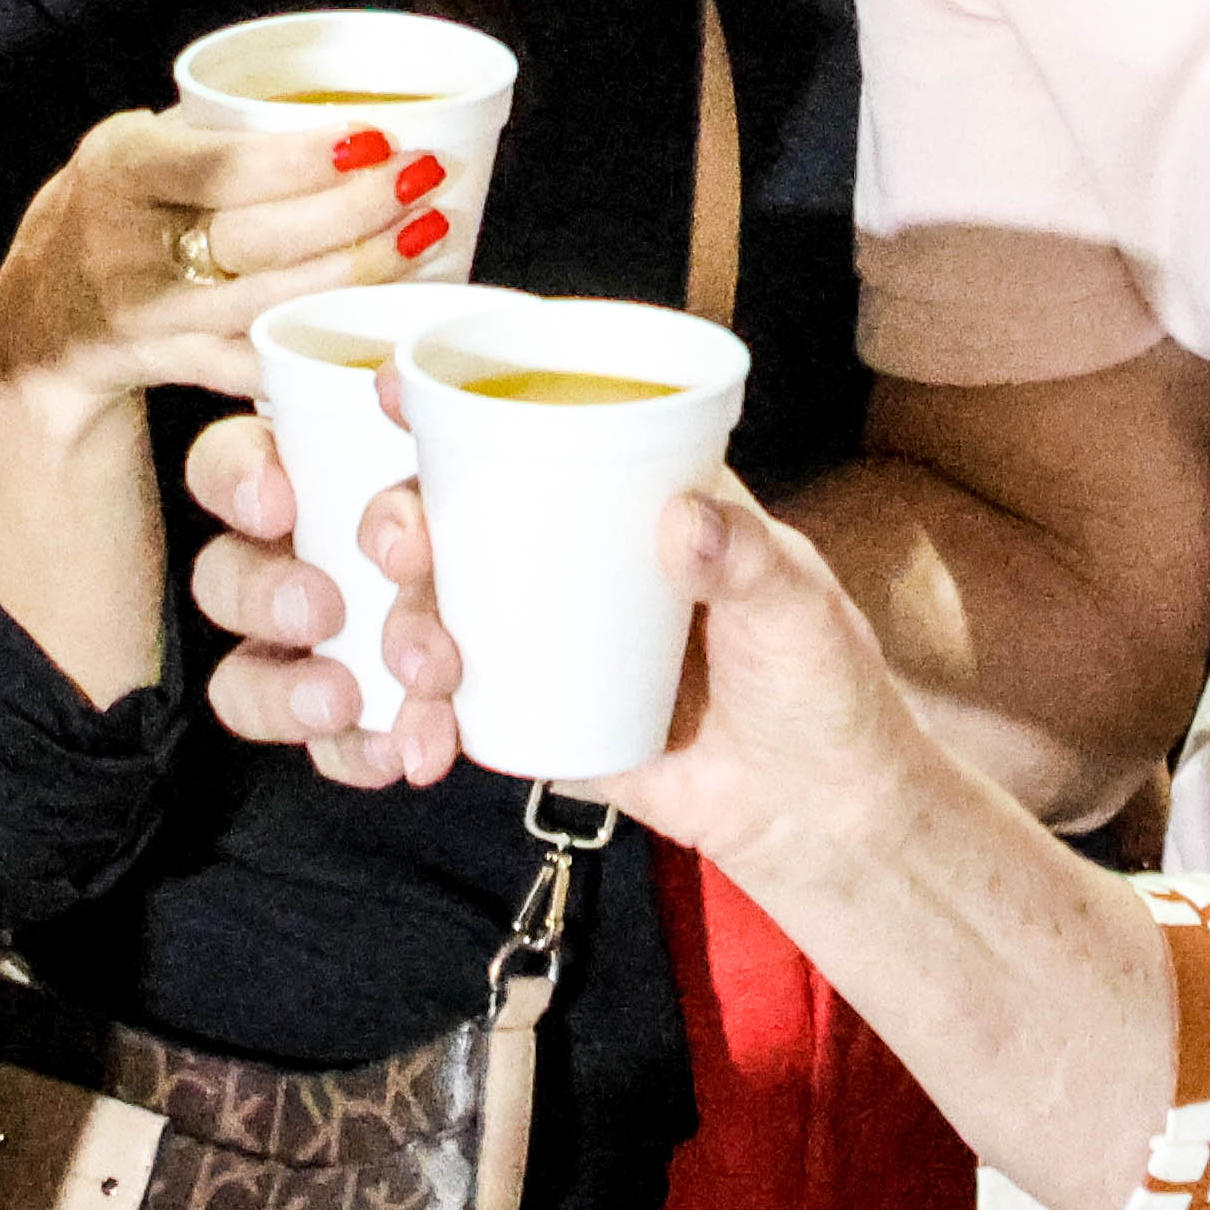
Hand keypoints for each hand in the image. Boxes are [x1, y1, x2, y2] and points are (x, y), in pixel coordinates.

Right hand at [0, 101, 432, 440]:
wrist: (39, 317)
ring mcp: (148, 316)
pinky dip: (321, 339)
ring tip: (426, 234)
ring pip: (266, 301)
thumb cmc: (117, 209)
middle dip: (354, 211)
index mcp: (120, 168)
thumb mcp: (138, 150)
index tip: (378, 137)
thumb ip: (216, 136)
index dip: (304, 157)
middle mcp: (124, 245)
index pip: (220, 164)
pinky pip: (256, 360)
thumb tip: (348, 103)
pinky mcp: (170, 367)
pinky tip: (380, 313)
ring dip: (357, 272)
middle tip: (423, 181)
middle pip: (257, 236)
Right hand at [190, 443, 930, 876]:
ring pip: (409, 608)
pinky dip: (404, 722)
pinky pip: (428, 709)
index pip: (513, 419)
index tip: (390, 394)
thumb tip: (684, 520)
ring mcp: (522, 631)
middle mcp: (551, 546)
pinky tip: (413, 743)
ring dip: (388, 627)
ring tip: (425, 673)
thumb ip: (745, 561)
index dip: (436, 397)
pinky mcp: (514, 715)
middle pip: (432, 506)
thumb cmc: (820, 682)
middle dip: (390, 519)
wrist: (814, 815)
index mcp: (615, 485)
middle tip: (399, 552)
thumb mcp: (797, 606)